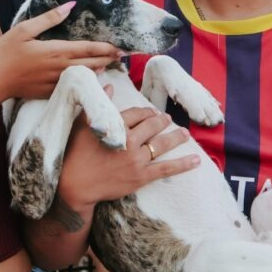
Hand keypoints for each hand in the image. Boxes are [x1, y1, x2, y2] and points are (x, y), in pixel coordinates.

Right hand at [0, 2, 121, 99]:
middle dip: (108, 59)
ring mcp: (57, 83)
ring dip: (99, 70)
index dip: (106, 48)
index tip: (119, 47)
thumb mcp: (24, 29)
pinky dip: (85, 82)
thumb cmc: (6, 53)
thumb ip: (49, 18)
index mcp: (57, 51)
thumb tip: (69, 6)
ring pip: (85, 77)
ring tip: (109, 64)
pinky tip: (89, 78)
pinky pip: (74, 87)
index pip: (88, 49)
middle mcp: (61, 68)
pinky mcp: (51, 92)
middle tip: (121, 55)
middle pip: (92, 64)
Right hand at [57, 93, 199, 210]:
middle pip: (152, 126)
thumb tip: (108, 86)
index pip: (136, 113)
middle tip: (167, 119)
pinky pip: (166, 169)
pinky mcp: (141, 177)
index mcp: (116, 126)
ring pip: (162, 144)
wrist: (75, 185)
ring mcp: (136, 159)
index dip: (145, 112)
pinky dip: (183, 164)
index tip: (150, 112)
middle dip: (161, 121)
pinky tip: (196, 160)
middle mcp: (129, 141)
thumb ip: (99, 105)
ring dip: (176, 137)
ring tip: (185, 133)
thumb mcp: (83, 125)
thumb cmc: (76, 154)